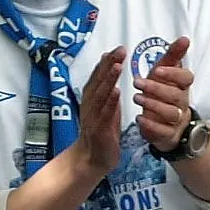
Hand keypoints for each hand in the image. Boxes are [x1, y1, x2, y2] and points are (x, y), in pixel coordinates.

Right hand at [72, 46, 126, 176]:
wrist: (91, 160)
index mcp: (91, 99)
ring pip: (100, 95)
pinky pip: (104, 114)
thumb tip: (111, 65)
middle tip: (120, 50)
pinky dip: (110, 102)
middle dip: (109, 65)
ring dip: (108, 79)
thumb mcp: (106, 107)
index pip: (98, 76)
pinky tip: (117, 91)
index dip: (107, 62)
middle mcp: (89, 105)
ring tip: (118, 65)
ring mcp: (93, 117)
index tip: (117, 49)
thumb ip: (108, 87)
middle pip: (98, 82)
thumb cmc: (101, 132)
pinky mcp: (99, 130)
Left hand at [134, 37, 193, 152]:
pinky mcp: (168, 135)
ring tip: (136, 98)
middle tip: (137, 82)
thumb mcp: (165, 73)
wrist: (167, 124)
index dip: (173, 74)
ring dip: (152, 105)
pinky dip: (151, 126)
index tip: (157, 70)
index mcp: (182, 86)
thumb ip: (173, 56)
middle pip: (176, 96)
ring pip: (170, 113)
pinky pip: (163, 132)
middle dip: (156, 88)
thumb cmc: (163, 93)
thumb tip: (185, 38)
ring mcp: (176, 120)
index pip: (186, 78)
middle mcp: (182, 103)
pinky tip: (139, 119)